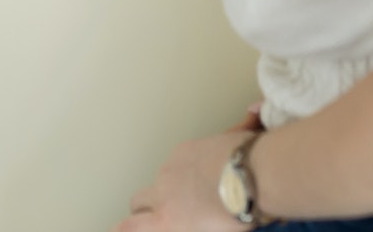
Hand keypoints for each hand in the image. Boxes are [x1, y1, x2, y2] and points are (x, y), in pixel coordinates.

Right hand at [119, 129, 245, 231]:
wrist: (253, 175)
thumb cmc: (240, 212)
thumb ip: (189, 229)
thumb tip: (186, 225)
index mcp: (168, 222)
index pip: (128, 228)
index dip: (121, 230)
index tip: (119, 229)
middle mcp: (162, 195)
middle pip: (136, 201)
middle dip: (143, 207)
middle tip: (163, 211)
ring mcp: (170, 168)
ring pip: (159, 178)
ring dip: (170, 185)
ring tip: (197, 188)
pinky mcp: (184, 148)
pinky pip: (176, 160)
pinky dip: (185, 166)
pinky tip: (206, 169)